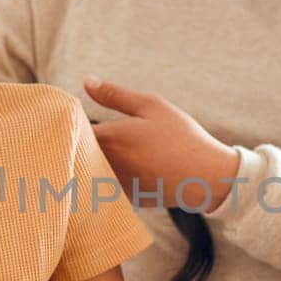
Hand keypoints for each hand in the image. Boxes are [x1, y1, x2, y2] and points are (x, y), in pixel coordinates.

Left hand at [83, 76, 240, 211]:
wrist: (207, 178)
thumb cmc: (181, 137)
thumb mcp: (150, 106)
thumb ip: (114, 94)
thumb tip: (86, 81)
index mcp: (108, 139)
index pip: (73, 130)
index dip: (74, 122)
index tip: (82, 116)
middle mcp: (105, 166)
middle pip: (78, 152)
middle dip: (81, 142)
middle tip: (103, 133)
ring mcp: (114, 185)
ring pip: (92, 170)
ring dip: (95, 161)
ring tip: (126, 151)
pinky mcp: (125, 200)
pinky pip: (109, 185)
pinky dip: (113, 176)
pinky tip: (135, 168)